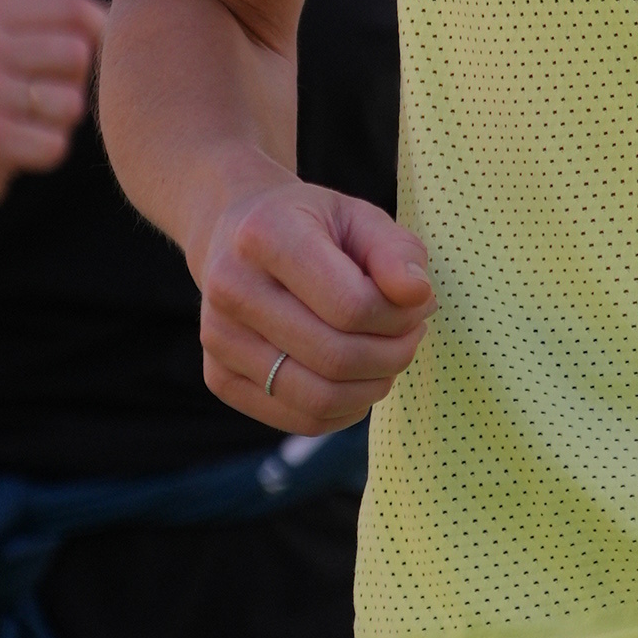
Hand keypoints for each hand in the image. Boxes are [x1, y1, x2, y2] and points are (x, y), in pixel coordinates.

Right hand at [0, 0, 109, 232]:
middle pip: (79, 58)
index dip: (93, 39)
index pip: (77, 11)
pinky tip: (13, 150)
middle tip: (32, 99)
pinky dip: (42, 154)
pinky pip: (53, 145)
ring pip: (70, 105)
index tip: (66, 62)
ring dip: (56, 124)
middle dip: (69, 87)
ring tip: (19, 123)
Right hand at [194, 171, 433, 432]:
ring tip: (388, 355)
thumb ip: (396, 251)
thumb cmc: (310, 227)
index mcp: (263, 236)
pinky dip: (346, 409)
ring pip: (320, 399)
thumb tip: (418, 296)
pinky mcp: (219, 378)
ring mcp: (218, 339)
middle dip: (394, 354)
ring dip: (374, 386)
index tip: (418, 302)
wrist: (236, 237)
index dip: (400, 316)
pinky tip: (358, 378)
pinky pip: (302, 420)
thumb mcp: (360, 217)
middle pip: (336, 358)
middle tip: (411, 333)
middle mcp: (230, 289)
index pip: (352, 306)